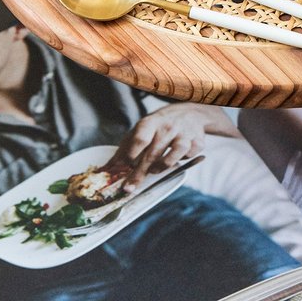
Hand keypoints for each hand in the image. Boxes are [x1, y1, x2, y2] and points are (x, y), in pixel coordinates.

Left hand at [105, 103, 236, 187]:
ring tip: (154, 169)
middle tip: (129, 188)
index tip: (121, 171)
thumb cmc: (158, 125)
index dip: (130, 156)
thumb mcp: (140, 131)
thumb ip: (123, 151)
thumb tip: (104, 171)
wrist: (189, 112)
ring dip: (160, 167)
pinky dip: (182, 162)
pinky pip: (188, 157)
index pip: (139, 139)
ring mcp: (183, 134)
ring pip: (172, 157)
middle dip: (139, 174)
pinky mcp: (197, 142)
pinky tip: (178, 158)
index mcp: (150, 123)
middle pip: (152, 153)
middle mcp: (167, 127)